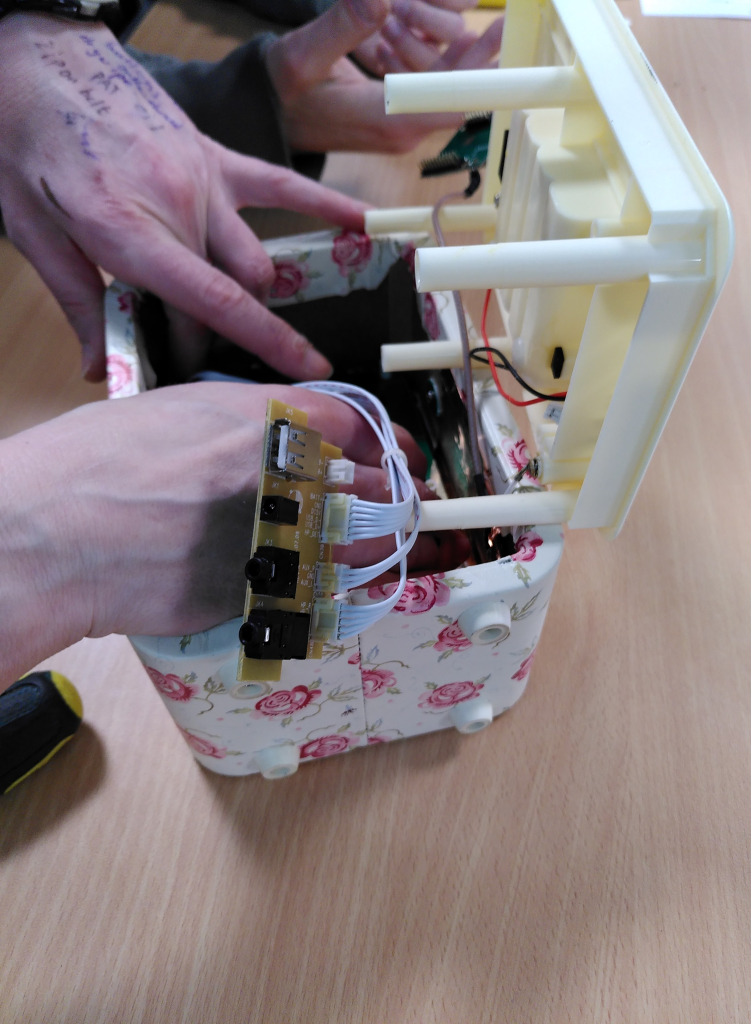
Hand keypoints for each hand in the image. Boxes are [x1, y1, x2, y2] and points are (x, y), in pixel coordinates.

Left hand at [0, 14, 368, 383]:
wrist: (41, 62)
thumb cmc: (26, 140)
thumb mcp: (31, 230)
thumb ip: (77, 302)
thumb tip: (100, 367)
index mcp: (130, 229)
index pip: (211, 304)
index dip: (257, 348)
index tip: (297, 380)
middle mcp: (180, 206)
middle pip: (232, 294)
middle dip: (219, 337)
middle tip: (192, 355)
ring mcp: (205, 179)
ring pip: (259, 260)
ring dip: (257, 299)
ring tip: (248, 321)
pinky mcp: (216, 156)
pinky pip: (283, 185)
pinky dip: (324, 206)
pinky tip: (362, 223)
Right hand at [0, 382, 468, 686]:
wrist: (48, 535)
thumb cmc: (89, 465)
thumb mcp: (171, 412)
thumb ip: (238, 423)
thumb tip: (272, 438)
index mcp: (265, 420)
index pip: (362, 426)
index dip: (390, 444)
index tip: (398, 458)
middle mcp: (285, 475)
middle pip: (377, 488)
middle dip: (392, 499)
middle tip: (394, 509)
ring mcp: (277, 537)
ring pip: (364, 548)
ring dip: (377, 550)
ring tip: (376, 552)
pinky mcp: (260, 594)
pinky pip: (322, 597)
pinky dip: (336, 594)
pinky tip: (333, 590)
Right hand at [267, 0, 502, 153]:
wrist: (265, 114)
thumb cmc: (280, 90)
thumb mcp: (301, 54)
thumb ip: (340, 28)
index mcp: (386, 119)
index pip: (451, 105)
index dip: (483, 80)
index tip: (508, 54)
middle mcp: (401, 128)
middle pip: (457, 96)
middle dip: (483, 60)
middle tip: (510, 25)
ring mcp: (401, 122)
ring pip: (446, 90)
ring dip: (466, 56)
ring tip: (498, 24)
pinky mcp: (397, 113)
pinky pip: (431, 86)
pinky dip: (442, 59)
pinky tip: (457, 33)